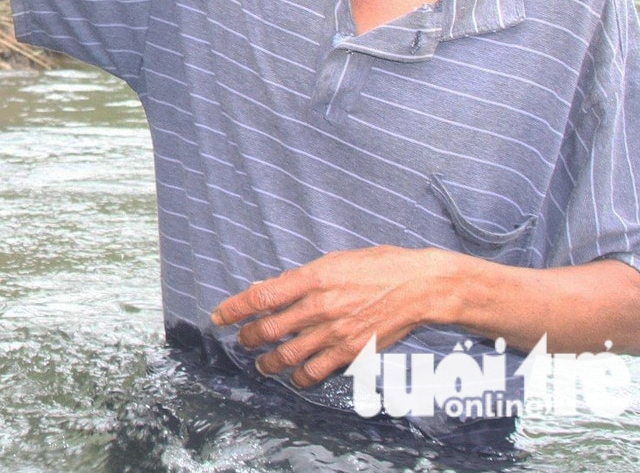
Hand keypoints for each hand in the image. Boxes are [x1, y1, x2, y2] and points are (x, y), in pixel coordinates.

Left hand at [209, 246, 466, 387]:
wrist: (420, 286)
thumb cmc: (377, 266)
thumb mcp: (333, 261)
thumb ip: (298, 279)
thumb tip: (267, 289)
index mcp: (312, 278)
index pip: (261, 297)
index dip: (234, 309)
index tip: (219, 316)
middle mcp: (319, 306)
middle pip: (269, 329)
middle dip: (249, 338)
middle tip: (242, 340)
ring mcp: (335, 332)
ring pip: (288, 355)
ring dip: (269, 362)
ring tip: (262, 364)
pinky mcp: (352, 351)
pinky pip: (317, 371)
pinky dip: (301, 378)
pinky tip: (295, 377)